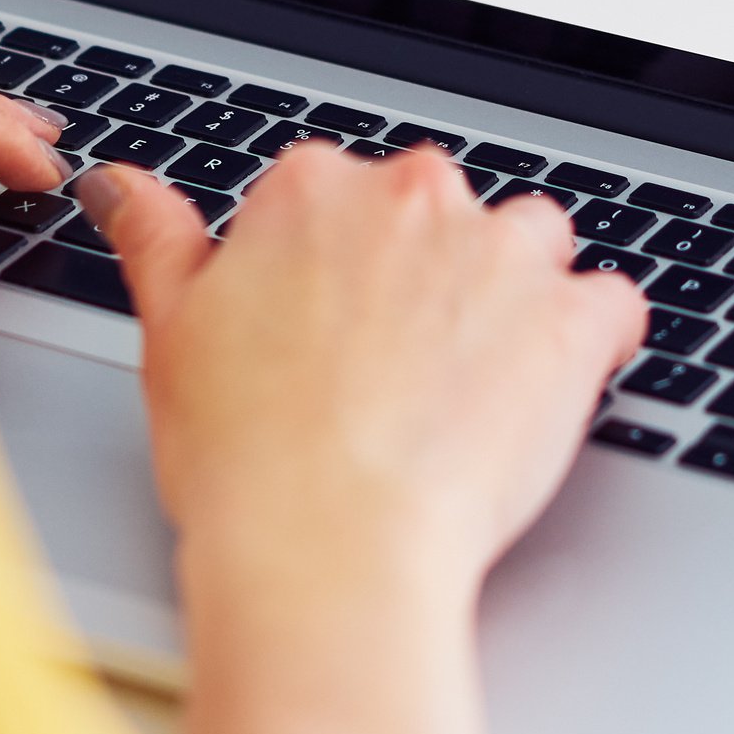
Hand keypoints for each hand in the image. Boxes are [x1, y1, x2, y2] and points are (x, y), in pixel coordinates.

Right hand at [81, 143, 643, 599]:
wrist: (327, 548)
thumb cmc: (243, 458)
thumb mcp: (170, 335)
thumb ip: (159, 240)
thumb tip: (122, 186)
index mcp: (313, 190)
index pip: (347, 195)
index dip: (343, 270)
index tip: (336, 329)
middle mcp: (413, 199)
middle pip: (442, 212)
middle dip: (430, 275)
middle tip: (394, 372)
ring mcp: (501, 255)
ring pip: (532, 245)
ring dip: (514, 295)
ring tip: (474, 387)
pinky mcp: (570, 322)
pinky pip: (611, 306)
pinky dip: (593, 342)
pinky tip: (549, 395)